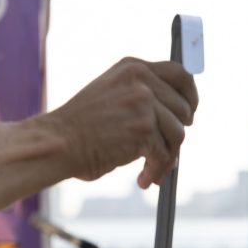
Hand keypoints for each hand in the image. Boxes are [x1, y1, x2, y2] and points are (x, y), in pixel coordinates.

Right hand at [50, 57, 197, 187]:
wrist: (57, 143)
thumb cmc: (77, 128)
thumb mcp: (109, 96)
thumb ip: (139, 98)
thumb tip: (175, 123)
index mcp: (132, 67)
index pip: (179, 74)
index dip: (189, 96)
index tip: (189, 115)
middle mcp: (141, 80)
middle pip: (181, 109)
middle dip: (174, 135)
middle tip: (163, 154)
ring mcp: (143, 104)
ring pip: (177, 134)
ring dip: (166, 158)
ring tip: (150, 172)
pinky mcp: (144, 130)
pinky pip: (164, 156)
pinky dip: (156, 171)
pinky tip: (143, 180)